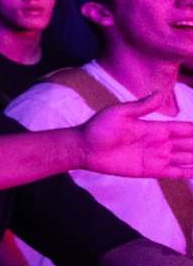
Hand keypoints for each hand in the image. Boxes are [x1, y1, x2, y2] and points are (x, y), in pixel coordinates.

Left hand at [78, 89, 192, 178]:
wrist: (84, 148)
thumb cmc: (99, 128)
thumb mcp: (120, 112)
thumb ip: (142, 106)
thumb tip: (161, 92)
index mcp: (154, 128)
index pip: (183, 129)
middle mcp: (159, 143)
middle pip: (188, 144)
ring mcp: (156, 157)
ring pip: (185, 158)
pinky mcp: (150, 171)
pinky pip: (174, 172)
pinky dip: (187, 173)